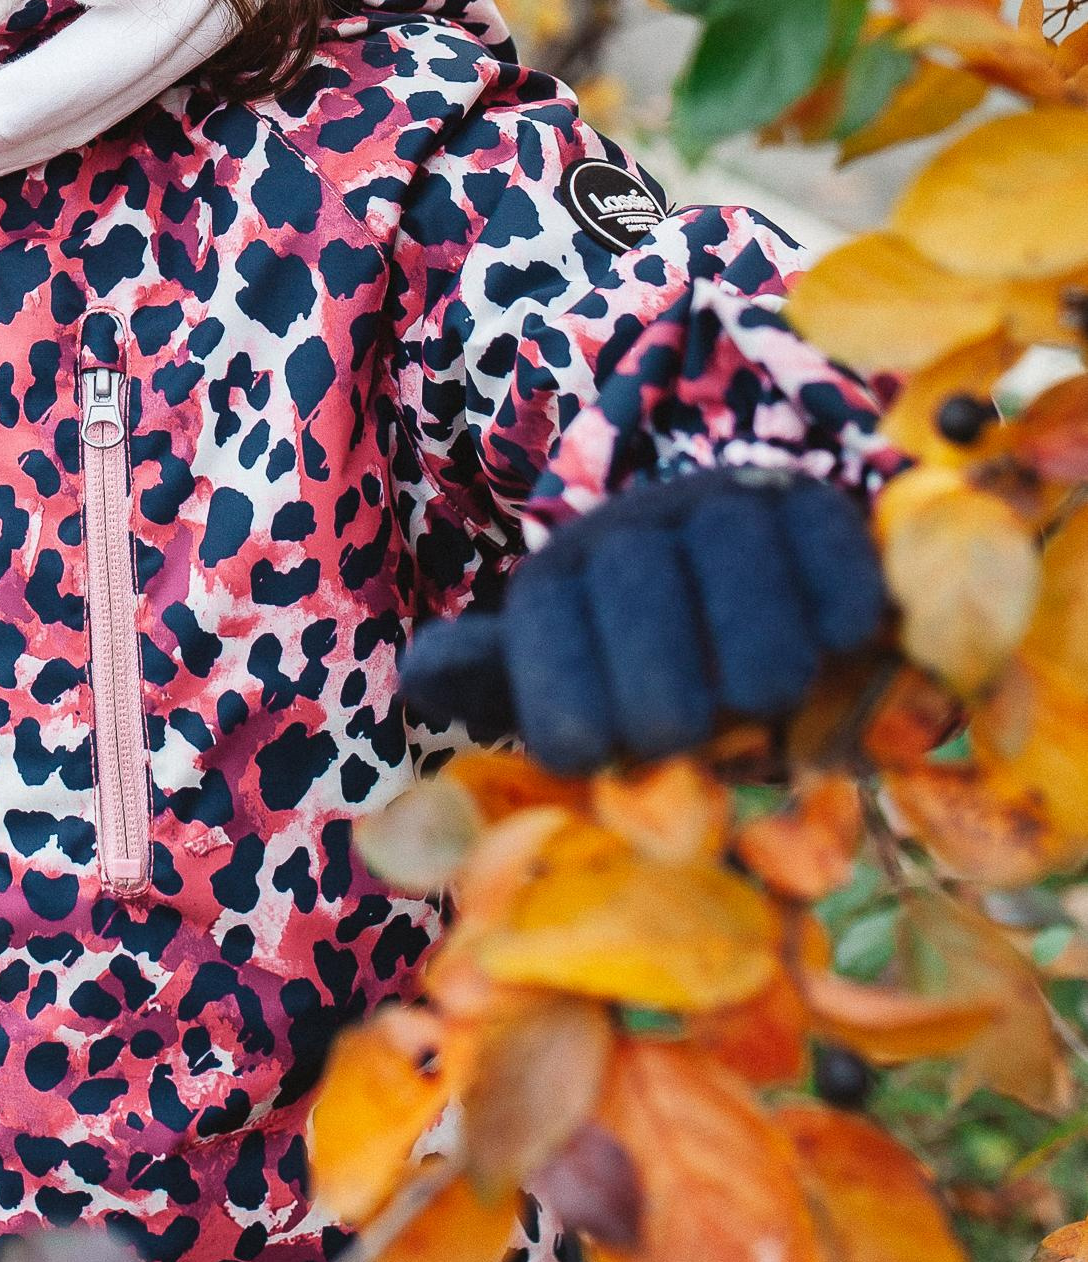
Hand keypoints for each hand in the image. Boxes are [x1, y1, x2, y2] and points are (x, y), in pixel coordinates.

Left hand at [400, 470, 885, 777]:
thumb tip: (422, 677)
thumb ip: (498, 685)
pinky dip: (840, 622)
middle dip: (672, 707)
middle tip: (694, 731)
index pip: (553, 660)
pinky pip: (834, 569)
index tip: (607, 754)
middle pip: (650, 635)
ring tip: (761, 700)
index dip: (580, 723)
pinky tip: (832, 647)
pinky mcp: (817, 509)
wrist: (750, 583)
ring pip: (750, 609)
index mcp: (556, 579)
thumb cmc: (646, 662)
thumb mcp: (561, 675)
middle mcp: (633, 527)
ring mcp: (728, 507)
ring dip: (763, 676)